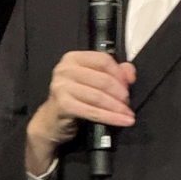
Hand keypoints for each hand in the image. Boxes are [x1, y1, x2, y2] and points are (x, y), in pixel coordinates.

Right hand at [25, 50, 136, 174]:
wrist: (50, 121)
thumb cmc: (74, 98)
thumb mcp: (92, 81)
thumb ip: (113, 72)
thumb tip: (130, 74)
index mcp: (73, 58)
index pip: (103, 60)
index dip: (119, 73)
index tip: (130, 84)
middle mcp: (65, 69)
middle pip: (102, 79)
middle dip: (120, 92)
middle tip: (128, 102)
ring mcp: (61, 87)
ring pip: (98, 97)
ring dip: (117, 107)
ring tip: (128, 114)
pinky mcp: (63, 105)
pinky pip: (92, 111)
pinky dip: (110, 117)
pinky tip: (122, 121)